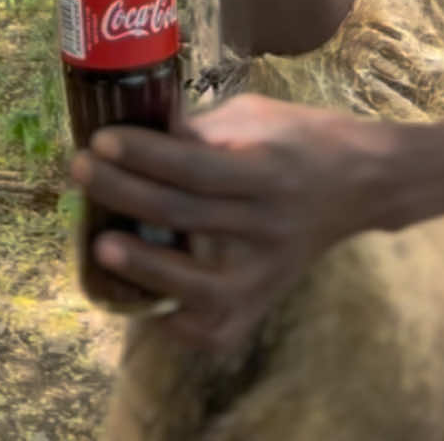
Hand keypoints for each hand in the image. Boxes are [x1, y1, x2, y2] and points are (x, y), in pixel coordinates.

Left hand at [69, 93, 387, 352]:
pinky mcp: (266, 300)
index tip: (101, 139)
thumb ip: (198, 128)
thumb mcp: (253, 115)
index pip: (195, 168)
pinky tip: (144, 303)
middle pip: (186, 217)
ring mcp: (270, 272)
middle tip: (80, 172)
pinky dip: (179, 323)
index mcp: (267, 170)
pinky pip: (218, 328)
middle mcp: (270, 225)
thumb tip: (136, 126)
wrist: (362, 182)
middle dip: (124, 193)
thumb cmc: (300, 136)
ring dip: (146, 269)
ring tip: (100, 247)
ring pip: (202, 287)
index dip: (144, 155)